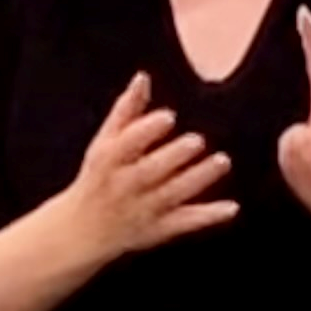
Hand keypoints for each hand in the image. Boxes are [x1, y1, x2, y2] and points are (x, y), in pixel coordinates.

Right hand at [54, 74, 236, 269]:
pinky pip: (184, 223)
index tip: (169, 116)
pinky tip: (232, 207)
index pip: (125, 145)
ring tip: (222, 161)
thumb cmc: (97, 178)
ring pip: (171, 195)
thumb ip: (126, 112)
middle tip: (197, 140)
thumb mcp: (104, 145)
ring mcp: (142, 210)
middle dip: (173, 157)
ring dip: (197, 179)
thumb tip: (143, 78)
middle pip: (148, 172)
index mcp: (108, 162)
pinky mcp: (158, 229)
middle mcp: (124, 187)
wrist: (78, 232)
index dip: (145, 130)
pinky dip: (207, 216)